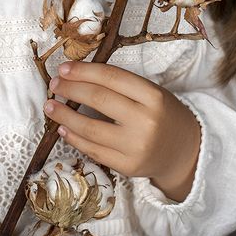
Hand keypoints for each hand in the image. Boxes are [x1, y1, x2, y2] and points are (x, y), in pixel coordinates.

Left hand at [43, 61, 200, 201]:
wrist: (185, 151)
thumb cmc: (162, 115)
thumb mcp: (151, 93)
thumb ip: (120, 86)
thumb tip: (76, 76)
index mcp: (153, 96)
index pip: (111, 77)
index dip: (84, 71)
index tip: (63, 68)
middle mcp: (146, 121)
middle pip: (99, 100)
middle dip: (70, 90)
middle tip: (54, 85)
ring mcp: (136, 147)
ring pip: (91, 129)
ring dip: (64, 116)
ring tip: (50, 106)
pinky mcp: (128, 167)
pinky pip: (94, 151)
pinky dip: (74, 138)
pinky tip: (63, 128)